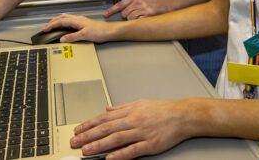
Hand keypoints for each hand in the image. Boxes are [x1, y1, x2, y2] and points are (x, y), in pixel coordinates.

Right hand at [41, 14, 117, 43]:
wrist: (110, 31)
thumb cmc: (99, 32)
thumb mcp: (85, 35)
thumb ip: (73, 37)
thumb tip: (61, 39)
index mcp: (76, 20)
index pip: (61, 21)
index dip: (52, 25)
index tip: (44, 29)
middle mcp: (77, 19)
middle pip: (62, 18)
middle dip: (52, 22)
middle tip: (45, 28)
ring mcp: (80, 21)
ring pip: (65, 19)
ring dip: (57, 22)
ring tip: (51, 27)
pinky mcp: (83, 25)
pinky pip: (69, 22)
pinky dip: (63, 24)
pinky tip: (63, 28)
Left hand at [71, 100, 192, 159]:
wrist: (183, 115)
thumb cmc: (163, 109)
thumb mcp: (140, 103)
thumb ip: (122, 107)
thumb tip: (107, 108)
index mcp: (129, 111)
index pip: (104, 118)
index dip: (89, 124)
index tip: (78, 130)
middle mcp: (133, 120)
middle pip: (106, 128)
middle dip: (88, 135)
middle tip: (75, 142)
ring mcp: (141, 132)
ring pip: (116, 138)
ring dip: (99, 145)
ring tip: (86, 150)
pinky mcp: (150, 144)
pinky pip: (133, 150)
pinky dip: (120, 154)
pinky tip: (110, 158)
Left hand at [103, 0, 171, 19]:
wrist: (170, 2)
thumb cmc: (157, 1)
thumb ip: (134, 2)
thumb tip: (126, 10)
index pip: (121, 4)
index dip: (112, 10)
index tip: (105, 15)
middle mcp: (138, 2)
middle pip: (124, 13)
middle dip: (127, 17)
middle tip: (135, 16)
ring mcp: (143, 8)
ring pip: (130, 18)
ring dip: (133, 20)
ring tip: (142, 17)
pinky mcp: (148, 15)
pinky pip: (137, 22)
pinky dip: (139, 23)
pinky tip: (144, 19)